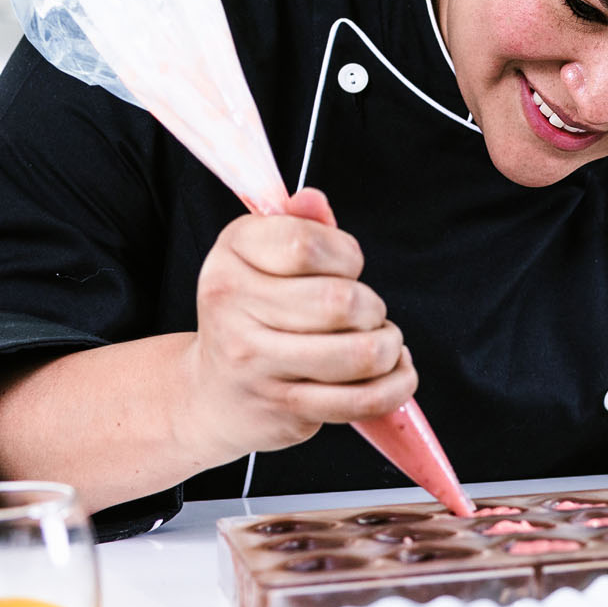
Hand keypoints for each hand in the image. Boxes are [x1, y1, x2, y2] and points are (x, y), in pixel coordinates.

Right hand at [177, 189, 415, 460]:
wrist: (213, 393)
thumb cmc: (251, 315)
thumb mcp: (261, 258)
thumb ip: (298, 225)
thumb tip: (312, 199)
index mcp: (232, 255)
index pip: (305, 244)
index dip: (346, 254)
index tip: (348, 267)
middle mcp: (234, 308)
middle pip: (341, 302)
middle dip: (372, 307)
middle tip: (366, 313)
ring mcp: (257, 363)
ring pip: (359, 353)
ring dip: (388, 347)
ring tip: (381, 343)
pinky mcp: (284, 407)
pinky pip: (361, 400)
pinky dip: (395, 386)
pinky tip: (393, 373)